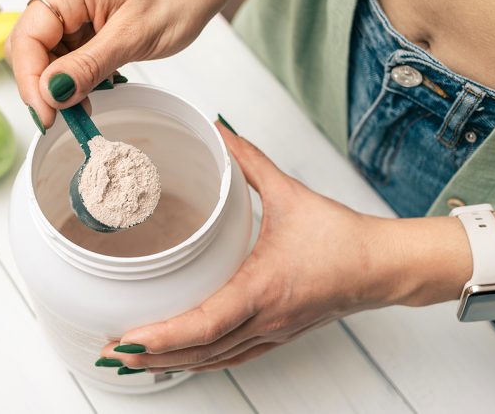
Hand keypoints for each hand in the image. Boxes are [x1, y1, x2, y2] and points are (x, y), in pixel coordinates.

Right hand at [6, 0, 236, 129]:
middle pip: (31, 47)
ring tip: (86, 106)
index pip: (28, 37)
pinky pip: (68, 56)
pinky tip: (94, 90)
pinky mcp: (85, 23)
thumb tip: (52, 93)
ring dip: (62, 85)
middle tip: (65, 117)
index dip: (31, 81)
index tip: (47, 116)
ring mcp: (73, 9)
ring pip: (48, 56)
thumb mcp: (133, 36)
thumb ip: (89, 65)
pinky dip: (77, 78)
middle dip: (44, 85)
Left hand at [98, 121, 402, 373]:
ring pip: (214, 360)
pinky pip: (233, 357)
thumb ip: (249, 160)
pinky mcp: (278, 334)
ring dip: (172, 363)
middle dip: (152, 356)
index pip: (204, 324)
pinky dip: (202, 361)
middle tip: (111, 353)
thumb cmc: (342, 237)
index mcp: (263, 287)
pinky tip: (183, 359)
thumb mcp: (289, 192)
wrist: (383, 266)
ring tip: (134, 359)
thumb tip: (219, 131)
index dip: (162, 337)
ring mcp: (272, 332)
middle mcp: (265, 318)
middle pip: (199, 352)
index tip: (127, 340)